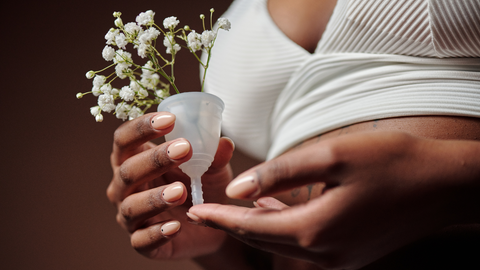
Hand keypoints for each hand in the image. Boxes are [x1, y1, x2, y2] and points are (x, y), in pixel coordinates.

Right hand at [106, 112, 234, 259]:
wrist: (212, 225)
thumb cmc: (202, 186)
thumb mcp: (212, 169)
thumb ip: (215, 156)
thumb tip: (224, 142)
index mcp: (134, 159)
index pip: (125, 139)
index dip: (141, 127)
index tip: (170, 119)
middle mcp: (125, 186)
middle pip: (126, 170)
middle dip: (154, 159)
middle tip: (184, 149)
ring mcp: (130, 216)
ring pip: (131, 206)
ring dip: (155, 197)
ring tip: (181, 190)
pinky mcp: (141, 243)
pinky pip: (142, 241)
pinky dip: (156, 234)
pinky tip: (175, 227)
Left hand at [188, 131, 478, 268]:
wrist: (443, 184)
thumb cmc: (391, 162)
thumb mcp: (331, 156)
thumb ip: (279, 174)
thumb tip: (238, 189)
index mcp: (315, 231)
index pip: (251, 226)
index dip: (219, 216)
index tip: (192, 207)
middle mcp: (323, 255)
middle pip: (262, 240)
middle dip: (229, 224)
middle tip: (201, 207)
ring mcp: (338, 259)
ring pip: (280, 243)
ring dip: (252, 226)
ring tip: (228, 207)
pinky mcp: (349, 253)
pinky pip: (301, 243)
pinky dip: (279, 228)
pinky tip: (270, 210)